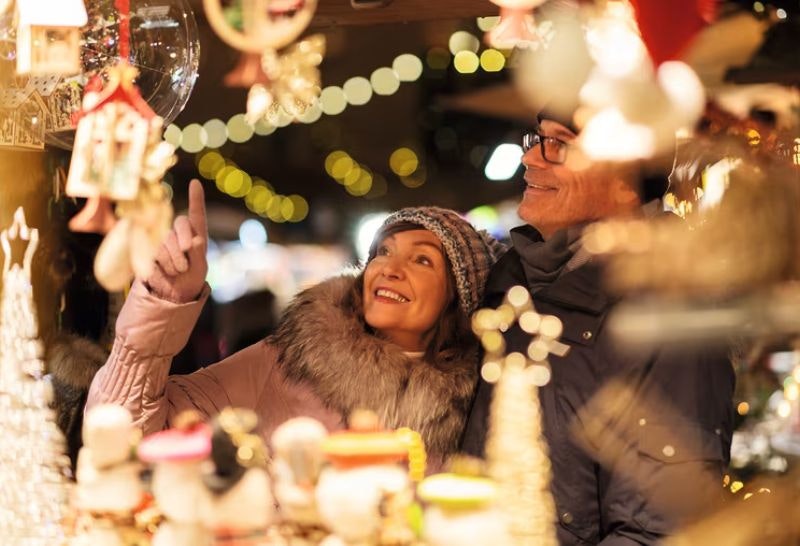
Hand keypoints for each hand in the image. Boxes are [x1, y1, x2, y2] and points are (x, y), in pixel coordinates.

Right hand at [145, 179, 208, 303]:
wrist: (171, 295)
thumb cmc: (190, 280)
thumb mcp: (199, 269)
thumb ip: (198, 254)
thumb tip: (196, 240)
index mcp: (196, 236)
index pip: (197, 215)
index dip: (196, 199)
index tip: (195, 183)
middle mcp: (178, 234)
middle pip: (180, 223)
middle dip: (183, 241)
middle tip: (185, 263)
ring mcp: (162, 240)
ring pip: (166, 239)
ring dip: (173, 258)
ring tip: (177, 271)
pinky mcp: (148, 250)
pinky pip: (153, 250)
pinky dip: (161, 263)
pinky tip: (164, 272)